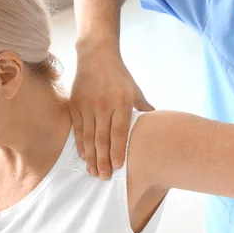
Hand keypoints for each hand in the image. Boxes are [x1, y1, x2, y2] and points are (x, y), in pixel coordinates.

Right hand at [70, 50, 153, 178]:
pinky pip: (77, 129)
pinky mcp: (75, 104)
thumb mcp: (135, 90)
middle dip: (103, 160)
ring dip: (90, 156)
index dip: (117, 151)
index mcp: (121, 102)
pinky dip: (80, 144)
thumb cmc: (120, 76)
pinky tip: (83, 156)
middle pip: (102, 138)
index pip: (119, 132)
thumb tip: (158, 126)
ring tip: (92, 171)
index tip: (117, 167)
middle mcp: (103, 105)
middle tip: (104, 177)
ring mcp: (87, 105)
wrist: (96, 55)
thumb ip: (144, 109)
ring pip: (88, 136)